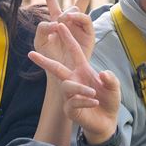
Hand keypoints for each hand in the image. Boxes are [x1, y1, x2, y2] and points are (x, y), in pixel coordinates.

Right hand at [28, 23, 120, 142]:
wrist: (107, 120)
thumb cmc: (109, 100)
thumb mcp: (114, 87)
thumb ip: (110, 79)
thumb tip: (102, 73)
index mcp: (82, 70)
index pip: (74, 51)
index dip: (68, 38)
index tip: (60, 24)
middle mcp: (74, 79)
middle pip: (56, 68)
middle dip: (44, 61)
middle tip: (30, 53)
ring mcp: (70, 95)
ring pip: (67, 86)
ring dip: (80, 89)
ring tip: (94, 94)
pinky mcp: (70, 109)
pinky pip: (74, 102)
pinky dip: (85, 101)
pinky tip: (94, 102)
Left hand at [33, 0, 103, 67]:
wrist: (59, 72)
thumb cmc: (49, 57)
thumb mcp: (39, 41)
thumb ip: (42, 28)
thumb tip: (57, 21)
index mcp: (56, 19)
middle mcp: (71, 20)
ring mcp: (81, 26)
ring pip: (78, 8)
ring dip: (68, 12)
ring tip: (61, 23)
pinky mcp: (89, 34)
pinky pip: (85, 19)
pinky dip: (76, 17)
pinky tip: (68, 19)